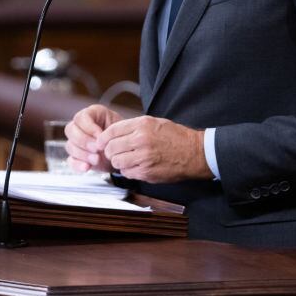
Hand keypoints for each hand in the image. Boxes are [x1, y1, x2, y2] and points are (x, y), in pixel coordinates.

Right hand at [65, 104, 123, 172]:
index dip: (88, 127)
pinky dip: (78, 165)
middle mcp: (80, 127)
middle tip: (97, 148)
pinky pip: (71, 161)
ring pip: (70, 146)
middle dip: (84, 141)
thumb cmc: (121, 135)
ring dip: (83, 154)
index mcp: (91, 114)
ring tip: (97, 159)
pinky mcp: (76, 157)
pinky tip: (87, 167)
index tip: (100, 136)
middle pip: (71, 130)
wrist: (124, 150)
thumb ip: (109, 129)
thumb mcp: (119, 126)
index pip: (80, 117)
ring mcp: (76, 142)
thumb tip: (99, 139)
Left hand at [95, 115, 210, 182]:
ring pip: (117, 162)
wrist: (194, 152)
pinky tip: (135, 166)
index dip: (103, 138)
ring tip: (125, 159)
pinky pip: (127, 173)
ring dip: (118, 162)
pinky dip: (127, 171)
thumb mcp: (154, 122)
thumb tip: (114, 133)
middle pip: (111, 148)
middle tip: (114, 152)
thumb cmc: (176, 137)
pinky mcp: (147, 172)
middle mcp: (141, 140)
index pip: (112, 131)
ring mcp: (143, 158)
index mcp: (142, 125)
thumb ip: (134, 127)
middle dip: (109, 151)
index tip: (101, 142)